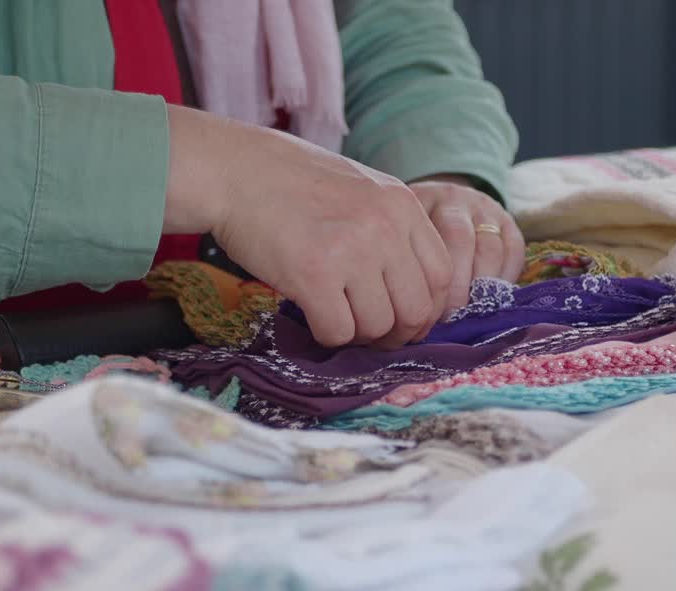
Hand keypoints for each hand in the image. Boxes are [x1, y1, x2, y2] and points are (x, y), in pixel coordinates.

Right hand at [163, 106, 451, 348]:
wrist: (232, 170)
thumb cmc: (291, 182)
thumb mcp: (362, 188)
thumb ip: (393, 229)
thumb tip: (413, 291)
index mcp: (402, 204)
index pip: (442, 276)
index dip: (427, 309)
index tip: (404, 318)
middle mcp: (384, 227)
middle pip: (417, 308)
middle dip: (397, 332)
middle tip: (372, 332)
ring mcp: (350, 250)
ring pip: (378, 326)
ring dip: (359, 334)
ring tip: (337, 316)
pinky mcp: (312, 274)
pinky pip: (338, 331)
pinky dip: (327, 335)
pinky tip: (313, 315)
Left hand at [409, 176, 524, 314]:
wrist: (442, 204)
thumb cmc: (412, 234)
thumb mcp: (398, 239)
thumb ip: (402, 266)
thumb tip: (410, 311)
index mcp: (419, 201)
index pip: (426, 237)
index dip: (431, 280)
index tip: (427, 310)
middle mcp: (453, 200)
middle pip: (459, 239)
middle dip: (457, 285)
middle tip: (451, 316)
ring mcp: (484, 209)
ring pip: (490, 247)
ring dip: (482, 286)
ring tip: (471, 311)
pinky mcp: (508, 222)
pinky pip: (514, 250)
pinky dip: (505, 278)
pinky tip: (492, 298)